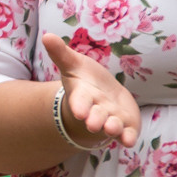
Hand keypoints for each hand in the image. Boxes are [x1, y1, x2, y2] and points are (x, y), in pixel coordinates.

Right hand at [38, 32, 140, 149]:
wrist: (103, 98)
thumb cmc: (86, 81)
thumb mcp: (74, 64)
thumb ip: (61, 53)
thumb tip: (46, 35)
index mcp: (83, 96)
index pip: (80, 102)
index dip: (80, 106)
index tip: (79, 112)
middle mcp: (97, 110)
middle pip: (95, 116)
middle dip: (95, 120)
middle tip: (93, 125)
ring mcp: (112, 119)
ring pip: (111, 126)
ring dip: (112, 128)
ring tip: (112, 128)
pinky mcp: (126, 125)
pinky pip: (127, 134)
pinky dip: (128, 138)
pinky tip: (129, 141)